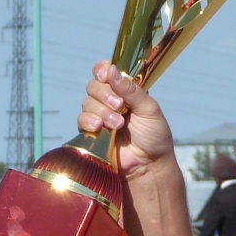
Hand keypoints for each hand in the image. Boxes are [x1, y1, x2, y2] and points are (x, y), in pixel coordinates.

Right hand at [77, 62, 174, 178]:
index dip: (102, 70)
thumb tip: (111, 70)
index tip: (105, 74)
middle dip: (105, 94)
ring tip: (118, 125)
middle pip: (93, 85)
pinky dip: (88, 121)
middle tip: (120, 106)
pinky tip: (99, 128)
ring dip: (101, 111)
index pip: (105, 72)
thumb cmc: (154, 136)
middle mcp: (109, 101)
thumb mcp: (149, 109)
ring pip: (87, 102)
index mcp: (124, 91)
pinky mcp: (91, 133)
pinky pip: (81, 120)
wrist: (149, 165)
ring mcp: (99, 116)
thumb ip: (131, 90)